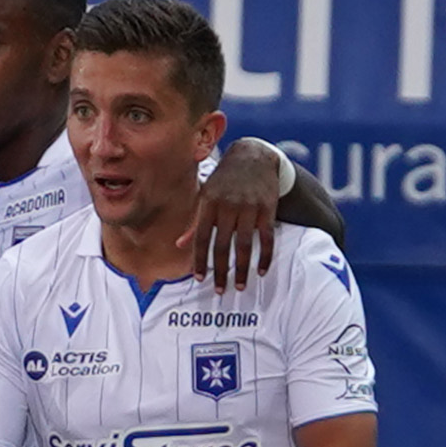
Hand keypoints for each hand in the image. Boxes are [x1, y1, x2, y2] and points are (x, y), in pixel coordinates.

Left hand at [178, 139, 278, 293]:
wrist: (252, 156)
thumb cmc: (223, 180)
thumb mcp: (205, 196)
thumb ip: (194, 222)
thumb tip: (178, 246)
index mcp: (209, 204)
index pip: (201, 238)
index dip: (199, 260)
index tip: (199, 279)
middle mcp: (228, 206)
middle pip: (222, 245)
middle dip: (220, 271)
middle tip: (220, 291)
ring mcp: (249, 207)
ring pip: (244, 245)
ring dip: (242, 269)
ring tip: (240, 286)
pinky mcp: (267, 208)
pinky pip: (266, 238)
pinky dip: (264, 256)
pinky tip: (261, 271)